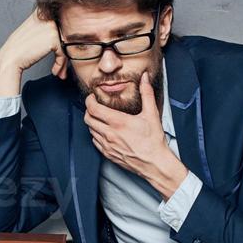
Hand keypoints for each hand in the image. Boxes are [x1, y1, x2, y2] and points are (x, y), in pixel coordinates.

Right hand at [0, 11, 65, 95]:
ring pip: (65, 45)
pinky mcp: (53, 38)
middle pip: (64, 35)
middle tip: (61, 65)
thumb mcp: (31, 30)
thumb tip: (61, 35)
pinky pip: (63, 53)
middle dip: (63, 52)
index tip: (59, 54)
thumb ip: (44, 28)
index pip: (59, 25)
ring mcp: (51, 26)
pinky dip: (60, 64)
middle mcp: (47, 17)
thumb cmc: (19, 48)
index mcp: (41, 12)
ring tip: (59, 70)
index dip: (61, 41)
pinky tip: (54, 71)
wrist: (10, 58)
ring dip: (62, 61)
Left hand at [84, 71, 188, 197]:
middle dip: (89, 110)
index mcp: (118, 122)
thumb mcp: (151, 114)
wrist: (155, 163)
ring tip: (100, 118)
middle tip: (94, 106)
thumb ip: (146, 93)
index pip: (93, 108)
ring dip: (92, 122)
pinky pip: (95, 142)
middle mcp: (109, 134)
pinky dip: (96, 135)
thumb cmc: (154, 141)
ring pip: (90, 130)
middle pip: (88, 119)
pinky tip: (104, 132)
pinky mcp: (108, 154)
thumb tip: (144, 78)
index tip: (92, 97)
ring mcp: (107, 145)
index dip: (89, 100)